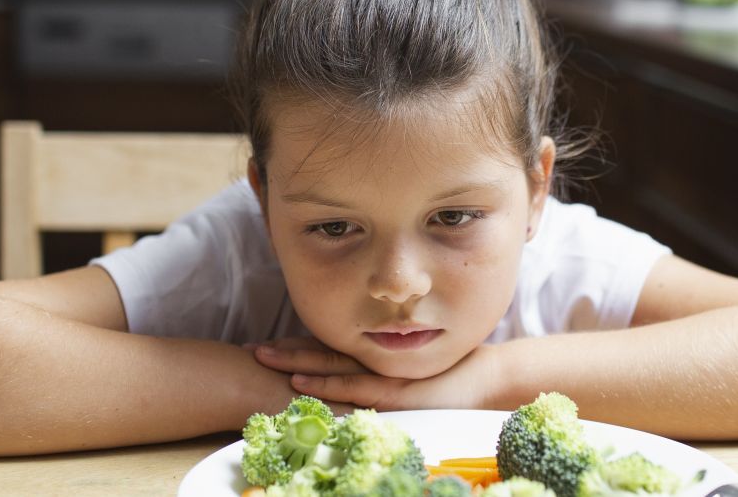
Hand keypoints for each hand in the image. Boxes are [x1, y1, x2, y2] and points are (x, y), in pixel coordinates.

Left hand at [249, 337, 498, 411]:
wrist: (488, 380)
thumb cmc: (451, 377)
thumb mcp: (410, 373)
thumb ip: (382, 372)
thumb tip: (349, 377)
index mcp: (375, 357)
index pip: (327, 350)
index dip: (295, 347)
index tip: (264, 345)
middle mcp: (374, 362)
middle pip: (321, 354)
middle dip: (284, 352)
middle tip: (248, 349)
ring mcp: (383, 375)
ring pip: (331, 367)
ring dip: (295, 363)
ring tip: (263, 359)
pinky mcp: (395, 391)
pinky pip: (353, 389)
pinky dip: (325, 387)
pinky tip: (301, 386)